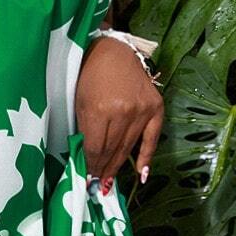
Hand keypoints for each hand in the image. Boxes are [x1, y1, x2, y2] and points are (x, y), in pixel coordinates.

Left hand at [75, 36, 163, 191]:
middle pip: (112, 150)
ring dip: (118, 166)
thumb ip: (85, 130)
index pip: (95, 147)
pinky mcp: (156, 107)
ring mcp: (142, 110)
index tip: (87, 177)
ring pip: (128, 147)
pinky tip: (142, 174)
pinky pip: (152, 138)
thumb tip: (89, 158)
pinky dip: (146, 157)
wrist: (114, 50)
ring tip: (110, 181)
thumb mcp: (80, 102)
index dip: (91, 164)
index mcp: (99, 109)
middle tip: (97, 184)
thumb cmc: (90, 75)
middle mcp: (123, 112)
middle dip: (103, 168)